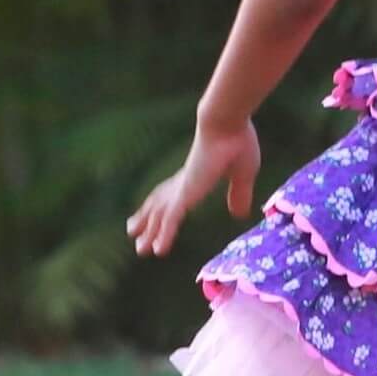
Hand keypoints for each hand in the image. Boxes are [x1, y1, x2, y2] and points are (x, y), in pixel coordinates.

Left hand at [127, 118, 260, 257]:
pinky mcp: (185, 194)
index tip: (156, 215)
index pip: (173, 194)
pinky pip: (170, 220)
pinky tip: (158, 252)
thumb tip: (239, 215)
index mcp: (195, 176)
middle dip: (147, 221)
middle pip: (159, 205)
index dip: (163, 206)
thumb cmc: (237, 142)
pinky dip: (164, 236)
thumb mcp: (242, 175)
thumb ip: (239, 194)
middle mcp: (183, 183)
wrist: (227, 123)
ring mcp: (182, 189)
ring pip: (159, 216)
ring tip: (139, 249)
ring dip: (149, 233)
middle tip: (134, 235)